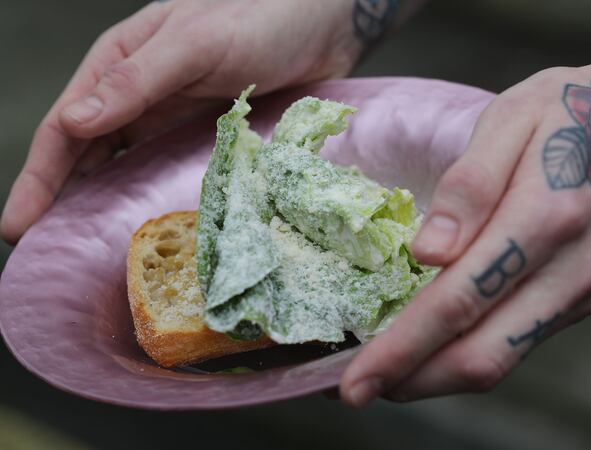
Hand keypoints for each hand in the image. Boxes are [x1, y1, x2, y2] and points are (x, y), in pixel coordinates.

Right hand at [1, 0, 359, 242]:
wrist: (323, 25)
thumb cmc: (260, 18)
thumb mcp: (195, 43)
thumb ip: (137, 81)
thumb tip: (74, 123)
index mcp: (120, 64)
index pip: (65, 127)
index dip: (39, 178)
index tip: (18, 225)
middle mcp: (138, 93)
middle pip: (85, 154)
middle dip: (58, 199)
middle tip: (41, 251)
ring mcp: (171, 117)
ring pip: (121, 167)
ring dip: (97, 203)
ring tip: (79, 249)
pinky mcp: (204, 135)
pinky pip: (163, 171)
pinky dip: (144, 197)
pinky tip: (140, 225)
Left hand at [340, 32, 590, 404]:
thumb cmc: (574, 108)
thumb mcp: (514, 116)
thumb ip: (472, 185)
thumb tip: (426, 255)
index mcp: (545, 217)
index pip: (460, 301)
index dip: (401, 348)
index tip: (351, 383)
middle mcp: (572, 270)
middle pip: (483, 355)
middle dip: (411, 381)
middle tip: (354, 389)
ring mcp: (586, 291)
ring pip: (504, 359)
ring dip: (437, 376)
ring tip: (385, 372)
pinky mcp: (589, 297)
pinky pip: (522, 340)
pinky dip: (471, 353)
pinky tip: (436, 342)